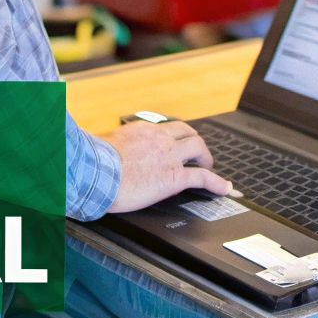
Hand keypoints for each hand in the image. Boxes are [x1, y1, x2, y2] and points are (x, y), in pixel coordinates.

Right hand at [101, 120, 232, 212]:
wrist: (97, 173)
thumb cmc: (94, 162)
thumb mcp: (104, 144)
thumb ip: (113, 146)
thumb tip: (103, 150)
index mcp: (143, 130)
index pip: (168, 128)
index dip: (177, 136)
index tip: (178, 142)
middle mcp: (160, 140)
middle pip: (188, 134)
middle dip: (196, 143)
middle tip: (197, 154)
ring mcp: (169, 157)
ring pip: (198, 148)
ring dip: (206, 157)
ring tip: (209, 167)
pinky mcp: (173, 178)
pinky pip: (202, 177)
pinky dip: (216, 183)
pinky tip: (223, 188)